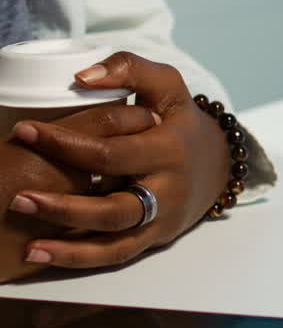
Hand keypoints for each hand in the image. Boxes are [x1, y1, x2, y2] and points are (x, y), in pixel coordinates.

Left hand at [9, 52, 228, 269]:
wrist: (218, 163)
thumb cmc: (180, 121)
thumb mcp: (167, 85)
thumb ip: (129, 68)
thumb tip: (81, 77)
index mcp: (168, 149)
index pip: (110, 152)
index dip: (66, 144)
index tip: (24, 133)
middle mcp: (167, 189)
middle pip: (112, 206)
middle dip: (62, 206)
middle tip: (16, 197)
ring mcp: (161, 218)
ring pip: (113, 239)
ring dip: (67, 243)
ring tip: (27, 242)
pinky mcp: (153, 238)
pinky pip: (115, 255)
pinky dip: (78, 259)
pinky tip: (41, 255)